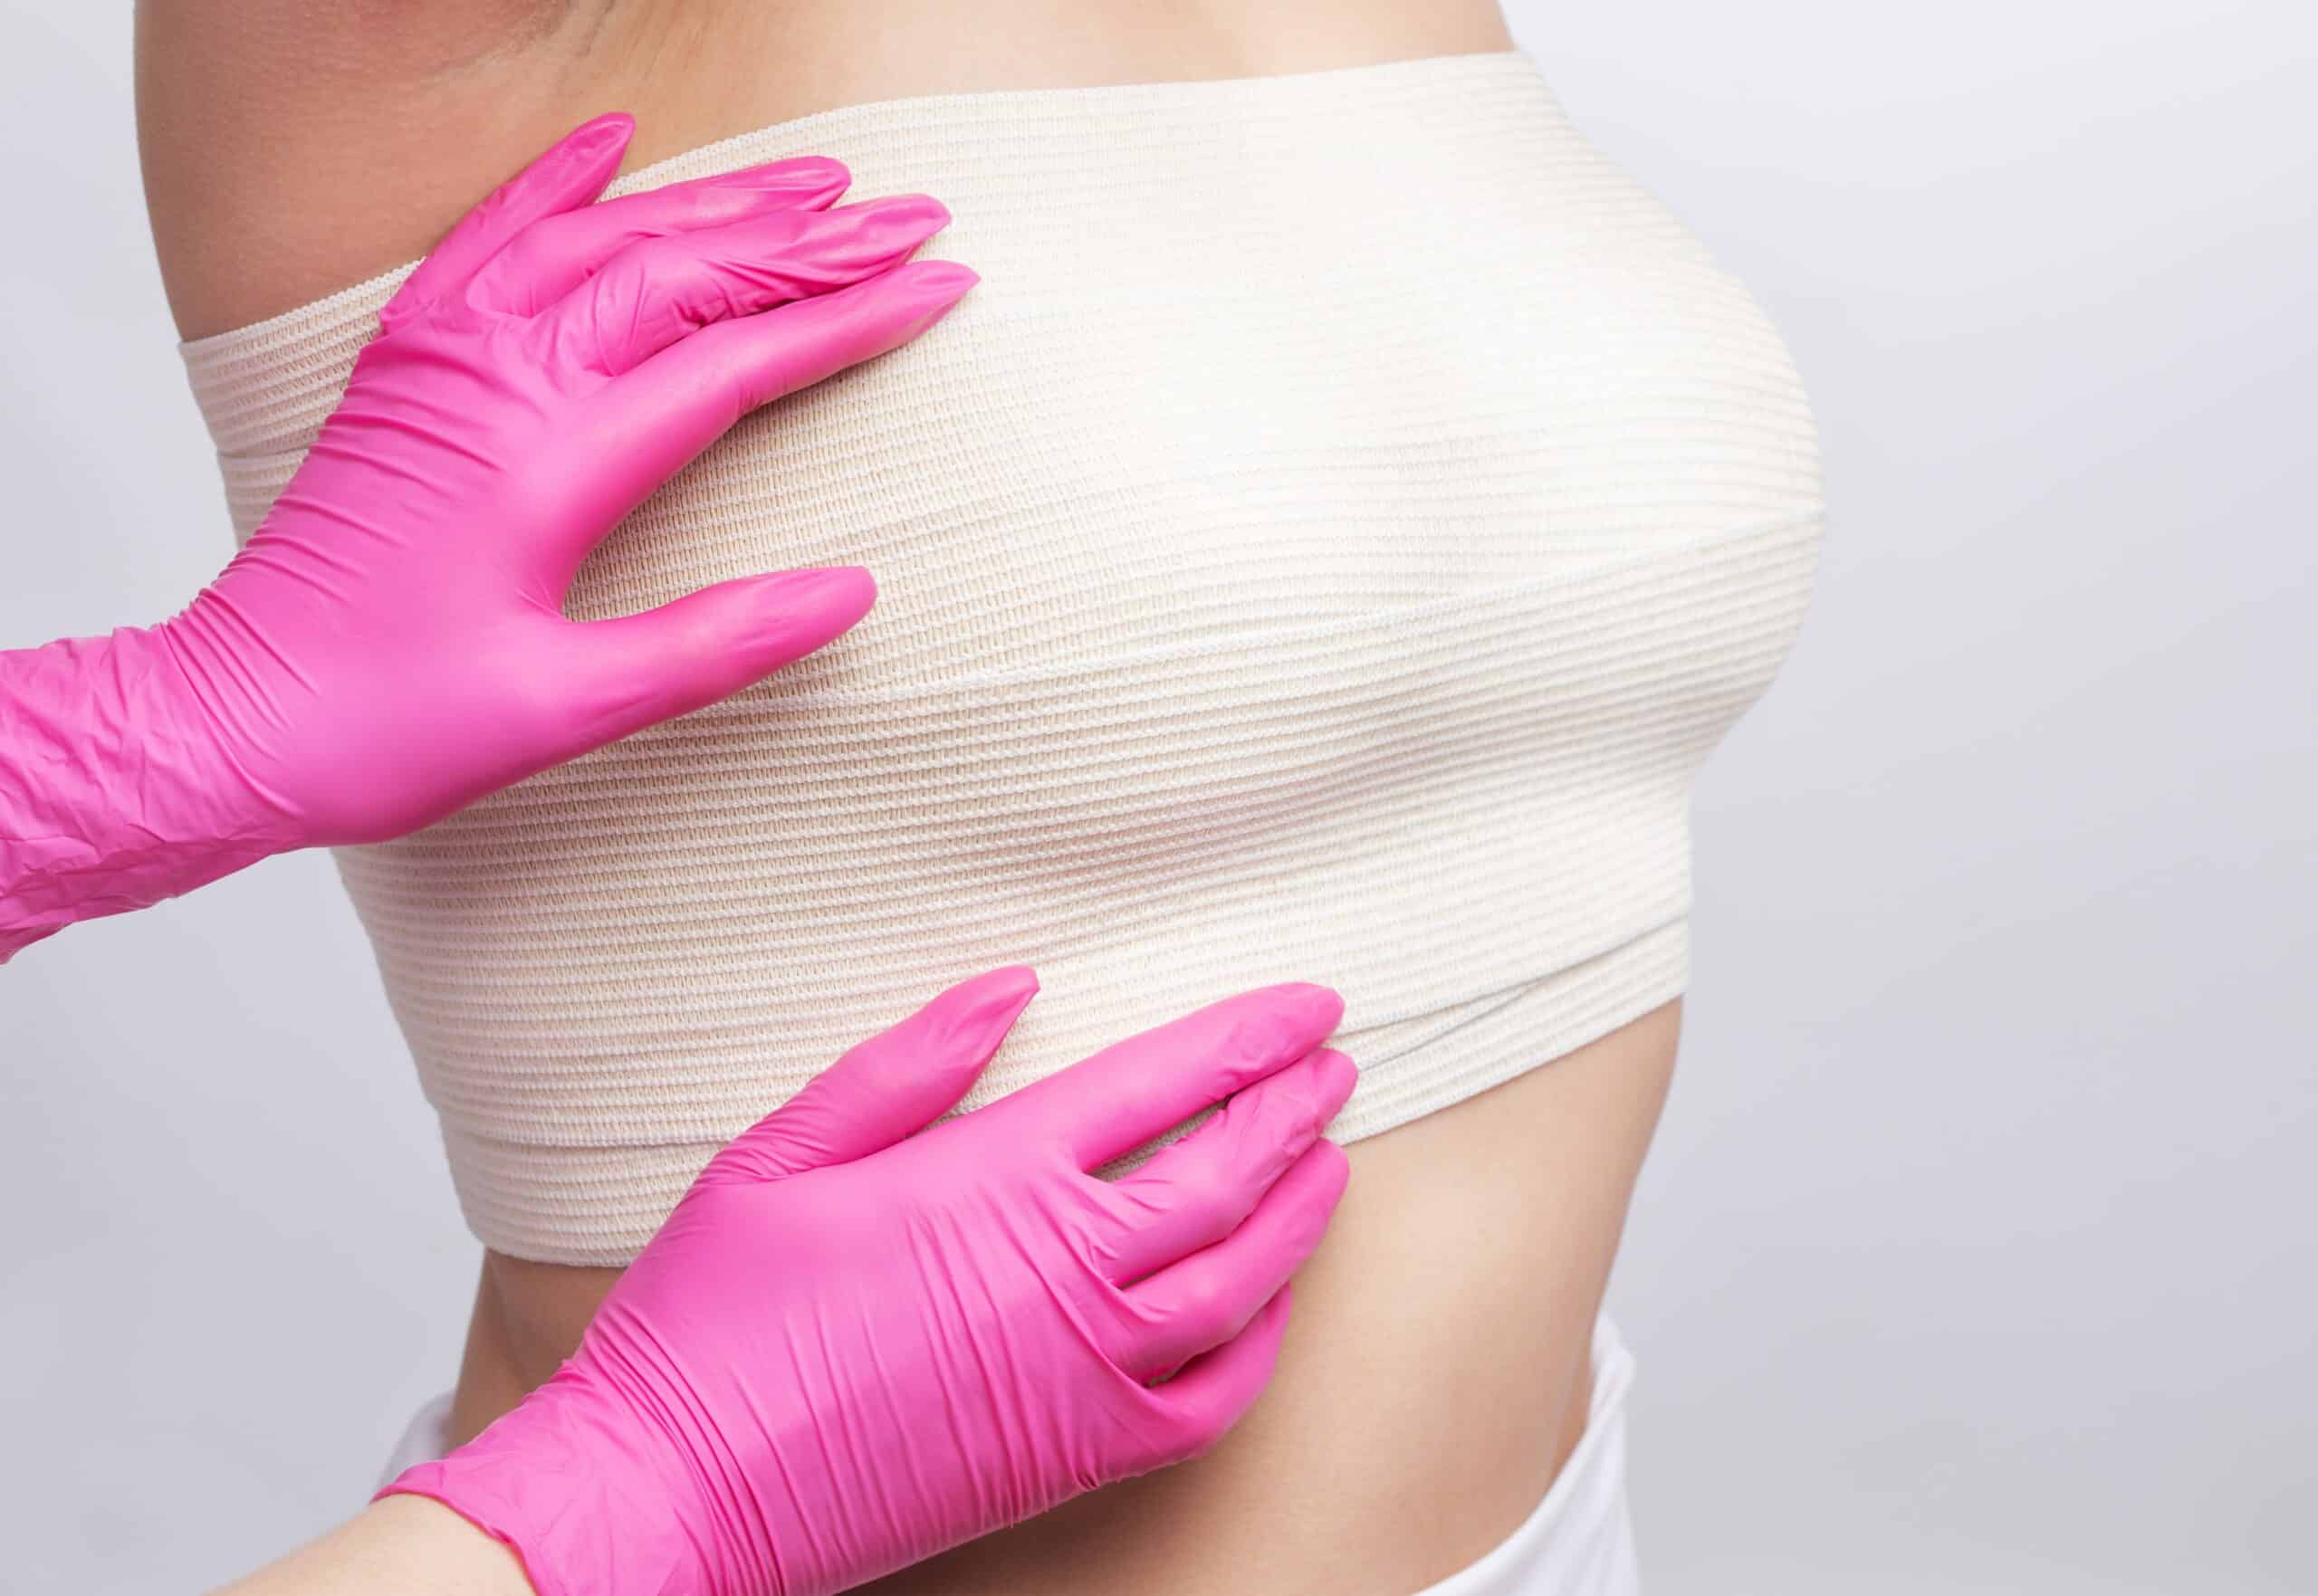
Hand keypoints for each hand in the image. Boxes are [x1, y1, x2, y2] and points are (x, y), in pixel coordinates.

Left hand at [1, 115, 974, 956]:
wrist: (225, 721)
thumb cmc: (385, 726)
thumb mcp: (566, 711)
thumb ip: (712, 645)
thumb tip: (848, 590)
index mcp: (549, 465)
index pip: (733, 364)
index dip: (845, 321)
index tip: (936, 287)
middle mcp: (499, 385)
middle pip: (683, 276)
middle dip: (810, 243)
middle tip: (911, 218)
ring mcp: (445, 361)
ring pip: (602, 241)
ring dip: (716, 202)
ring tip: (815, 181)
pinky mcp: (406, 366)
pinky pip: (488, 240)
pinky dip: (558, 182)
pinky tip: (617, 144)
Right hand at [381, 969, 1355, 1595]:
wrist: (678, 1490)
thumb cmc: (714, 1315)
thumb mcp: (783, 1152)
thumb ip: (908, 1062)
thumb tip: (1013, 984)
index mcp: (994, 1177)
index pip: (1165, 1084)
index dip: (1248, 1038)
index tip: (1309, 1006)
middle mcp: (1065, 1269)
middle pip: (1226, 1172)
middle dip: (1293, 1107)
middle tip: (1332, 1064)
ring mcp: (1084, 1369)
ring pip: (1243, 1279)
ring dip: (1300, 1211)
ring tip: (1329, 1160)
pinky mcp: (1079, 1455)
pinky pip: (1212, 1399)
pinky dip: (1260, 1343)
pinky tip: (1269, 1302)